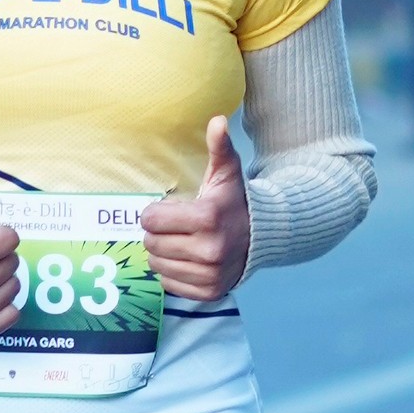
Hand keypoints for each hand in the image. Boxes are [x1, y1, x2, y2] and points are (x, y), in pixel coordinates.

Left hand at [140, 117, 250, 302]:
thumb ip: (219, 147)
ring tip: (182, 243)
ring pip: (157, 265)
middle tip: (175, 227)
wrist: (262, 237)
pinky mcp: (209, 292)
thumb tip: (217, 120)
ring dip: (163, 254)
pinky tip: (189, 260)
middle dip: (158, 233)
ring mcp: (209, 274)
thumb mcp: (227, 173)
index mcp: (207, 217)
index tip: (169, 209)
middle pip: (151, 243)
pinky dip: (173, 273)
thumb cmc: (234, 202)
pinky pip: (169, 284)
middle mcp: (209, 250)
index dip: (155, 212)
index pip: (150, 219)